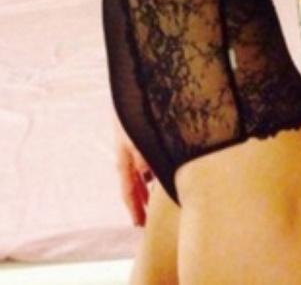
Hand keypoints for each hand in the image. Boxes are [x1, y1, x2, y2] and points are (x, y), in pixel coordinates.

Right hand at [112, 112, 151, 226]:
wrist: (132, 88)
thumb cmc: (133, 111)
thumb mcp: (137, 136)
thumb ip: (143, 156)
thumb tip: (147, 176)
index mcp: (124, 158)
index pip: (128, 190)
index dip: (134, 208)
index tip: (138, 225)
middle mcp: (128, 155)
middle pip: (134, 186)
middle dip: (140, 203)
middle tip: (147, 223)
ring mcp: (135, 146)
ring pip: (142, 174)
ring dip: (147, 189)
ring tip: (156, 204)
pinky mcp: (143, 137)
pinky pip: (148, 161)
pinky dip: (154, 173)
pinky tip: (162, 176)